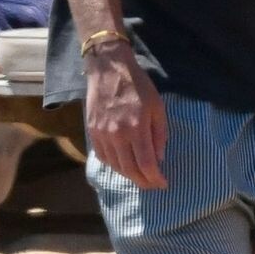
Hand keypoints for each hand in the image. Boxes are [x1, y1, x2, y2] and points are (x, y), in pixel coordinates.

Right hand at [84, 44, 167, 188]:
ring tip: (140, 177)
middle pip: (130, 170)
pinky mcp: (92, 131)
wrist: (108, 68)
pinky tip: (123, 165)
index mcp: (136, 128)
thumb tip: (159, 158)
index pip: (146, 164)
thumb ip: (159, 134)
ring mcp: (101, 134)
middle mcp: (116, 135)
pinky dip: (114, 165)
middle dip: (143, 182)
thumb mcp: (157, 107)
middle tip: (153, 185)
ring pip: (115, 166)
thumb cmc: (138, 85)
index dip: (155, 178)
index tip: (163, 184)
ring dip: (129, 175)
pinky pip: (103, 157)